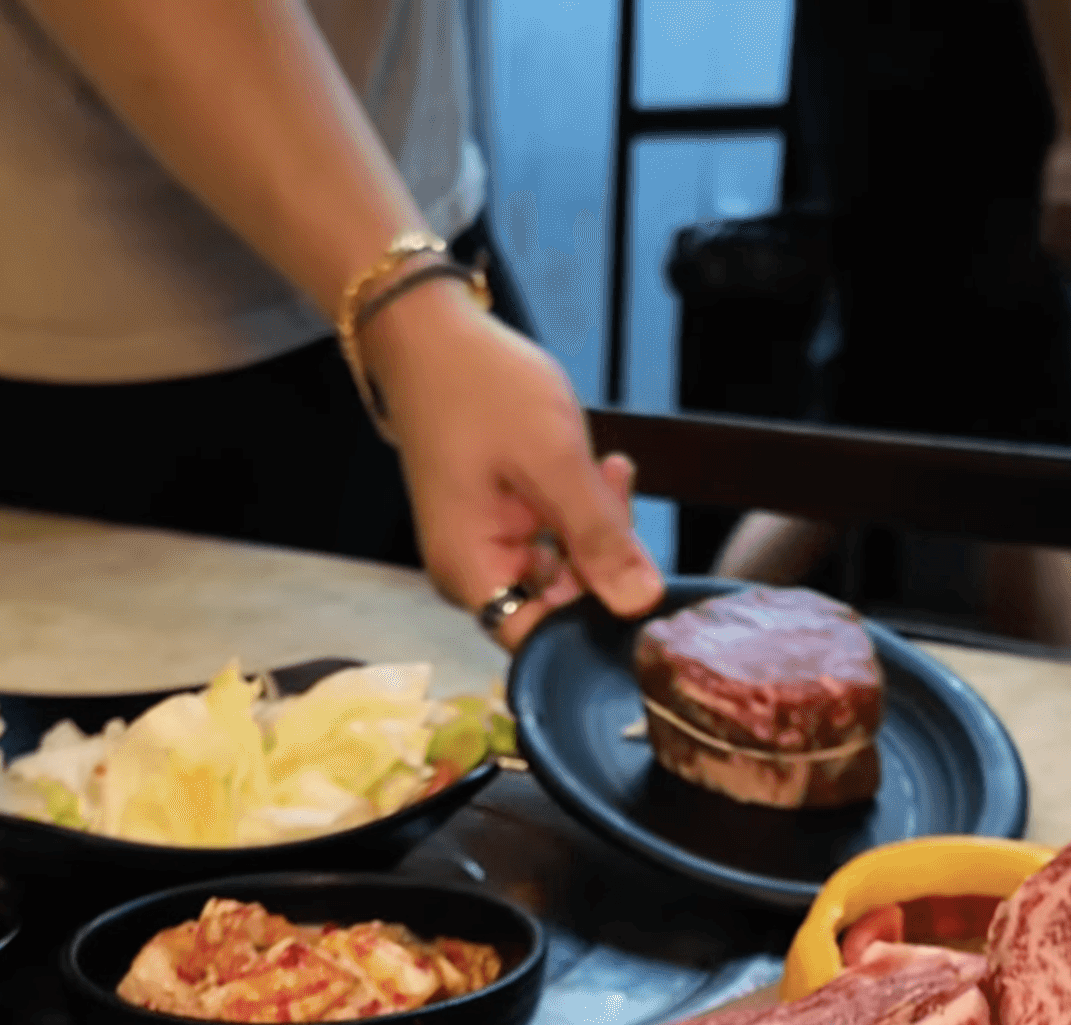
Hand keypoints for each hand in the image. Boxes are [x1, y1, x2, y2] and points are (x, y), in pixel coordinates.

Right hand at [360, 280, 664, 648]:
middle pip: (559, 606)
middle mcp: (473, 574)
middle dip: (602, 558)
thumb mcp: (554, 462)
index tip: (640, 582)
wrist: (429, 335)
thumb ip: (599, 537)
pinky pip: (551, 537)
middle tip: (617, 490)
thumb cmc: (479, 390)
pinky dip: (579, 509)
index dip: (595, 625)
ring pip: (564, 569)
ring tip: (606, 469)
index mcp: (471, 573)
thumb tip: (639, 604)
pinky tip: (594, 470)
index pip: (542, 643)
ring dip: (596, 526)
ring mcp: (485, 548)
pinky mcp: (498, 522)